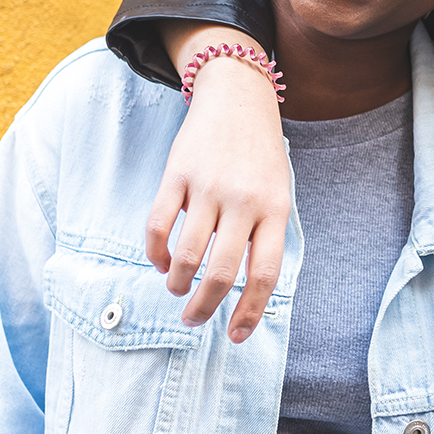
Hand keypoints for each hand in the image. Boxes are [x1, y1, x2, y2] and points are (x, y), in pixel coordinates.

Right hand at [147, 38, 289, 342]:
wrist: (238, 97)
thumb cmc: (260, 155)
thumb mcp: (277, 192)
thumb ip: (263, 235)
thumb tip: (243, 291)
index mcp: (275, 209)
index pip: (264, 274)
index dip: (249, 312)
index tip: (236, 336)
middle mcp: (243, 201)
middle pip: (222, 273)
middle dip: (205, 308)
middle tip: (195, 320)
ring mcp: (208, 187)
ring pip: (187, 256)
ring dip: (178, 284)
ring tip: (178, 290)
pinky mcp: (177, 174)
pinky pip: (159, 226)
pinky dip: (156, 254)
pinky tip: (160, 263)